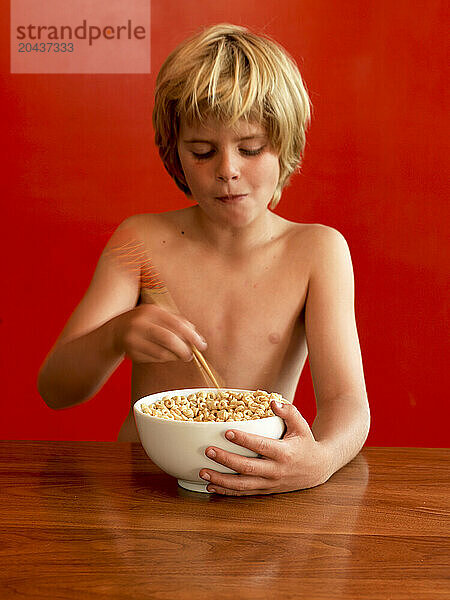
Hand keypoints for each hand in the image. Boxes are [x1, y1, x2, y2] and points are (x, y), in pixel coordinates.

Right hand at [112, 304, 206, 362]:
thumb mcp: (159, 315)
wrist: (116, 330)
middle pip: (168, 339)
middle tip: (191, 355)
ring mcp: (133, 339)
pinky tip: (166, 355)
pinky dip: (164, 359)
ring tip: (180, 356)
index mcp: (150, 311)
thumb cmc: (145, 322)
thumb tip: (196, 335)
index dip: (192, 336)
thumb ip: (178, 321)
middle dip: (184, 350)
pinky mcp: (131, 353)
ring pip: (162, 353)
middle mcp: (140, 323)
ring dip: (175, 357)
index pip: (176, 324)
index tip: (202, 345)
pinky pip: (154, 359)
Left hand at [199, 401, 331, 495]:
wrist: (317, 469)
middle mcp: (276, 471)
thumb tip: (272, 402)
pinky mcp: (266, 490)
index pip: (261, 446)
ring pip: (243, 485)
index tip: (227, 432)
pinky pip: (244, 493)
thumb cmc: (306, 443)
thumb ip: (288, 411)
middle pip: (248, 468)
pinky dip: (227, 491)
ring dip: (222, 480)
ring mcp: (270, 483)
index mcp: (285, 453)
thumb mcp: (302, 425)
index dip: (244, 440)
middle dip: (226, 460)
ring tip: (203, 471)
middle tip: (208, 451)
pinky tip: (211, 485)